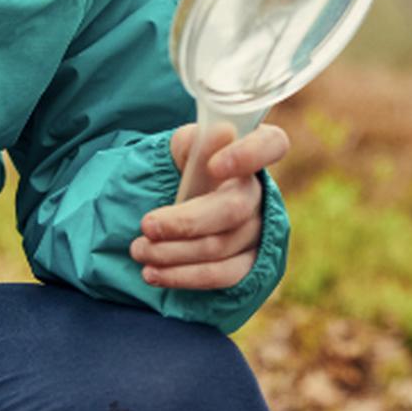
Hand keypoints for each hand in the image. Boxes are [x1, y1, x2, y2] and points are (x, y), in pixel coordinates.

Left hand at [133, 122, 291, 289]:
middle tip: (146, 226)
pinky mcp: (248, 264)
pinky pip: (222, 276)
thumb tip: (223, 134)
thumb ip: (198, 142)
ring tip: (139, 250)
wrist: (180, 205)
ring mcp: (258, 231)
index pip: (272, 145)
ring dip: (174, 253)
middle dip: (186, 222)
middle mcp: (261, 193)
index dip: (249, 155)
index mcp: (253, 152)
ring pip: (222, 247)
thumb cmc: (186, 169)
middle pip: (234, 209)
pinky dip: (184, 277)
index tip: (214, 166)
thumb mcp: (185, 148)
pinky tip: (153, 274)